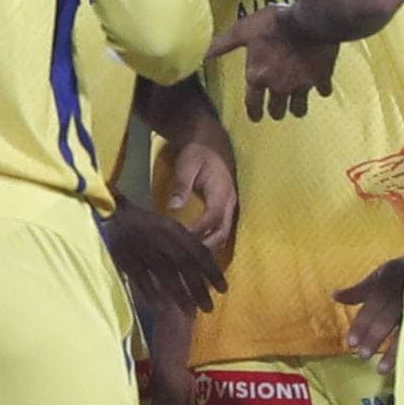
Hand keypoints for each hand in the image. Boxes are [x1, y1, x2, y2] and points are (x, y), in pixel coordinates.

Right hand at [100, 204, 227, 314]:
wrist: (112, 214)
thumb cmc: (145, 223)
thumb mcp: (169, 227)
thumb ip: (185, 242)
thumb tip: (208, 262)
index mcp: (174, 229)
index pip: (199, 251)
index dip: (212, 271)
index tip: (224, 289)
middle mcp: (162, 238)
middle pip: (185, 265)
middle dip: (199, 287)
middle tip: (210, 307)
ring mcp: (144, 248)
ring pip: (166, 273)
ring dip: (180, 294)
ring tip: (191, 313)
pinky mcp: (126, 258)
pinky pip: (142, 278)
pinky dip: (152, 293)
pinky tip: (162, 308)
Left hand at [164, 135, 237, 250]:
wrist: (211, 142)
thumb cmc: (197, 152)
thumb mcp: (187, 166)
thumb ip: (181, 186)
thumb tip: (173, 207)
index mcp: (221, 191)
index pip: (212, 218)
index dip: (199, 232)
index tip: (182, 242)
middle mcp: (230, 202)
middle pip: (222, 232)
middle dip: (206, 247)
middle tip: (186, 260)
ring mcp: (230, 206)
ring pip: (224, 234)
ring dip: (210, 248)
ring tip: (192, 262)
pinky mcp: (226, 208)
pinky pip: (222, 230)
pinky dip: (212, 242)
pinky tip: (199, 252)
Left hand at [206, 6, 339, 120]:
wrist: (310, 22)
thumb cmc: (274, 24)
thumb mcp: (243, 30)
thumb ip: (222, 44)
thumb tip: (201, 55)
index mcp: (259, 77)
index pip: (253, 104)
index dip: (254, 112)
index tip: (256, 117)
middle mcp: (279, 87)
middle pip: (277, 111)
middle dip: (276, 111)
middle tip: (277, 109)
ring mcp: (301, 85)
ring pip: (299, 108)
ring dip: (296, 107)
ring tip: (297, 104)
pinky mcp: (321, 79)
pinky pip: (322, 91)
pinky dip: (321, 89)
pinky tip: (321, 85)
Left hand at [335, 256, 403, 373]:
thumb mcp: (381, 275)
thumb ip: (360, 290)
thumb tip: (335, 295)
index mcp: (391, 276)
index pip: (375, 301)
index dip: (362, 322)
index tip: (351, 342)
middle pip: (389, 314)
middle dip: (375, 335)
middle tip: (362, 355)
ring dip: (394, 350)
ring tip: (380, 370)